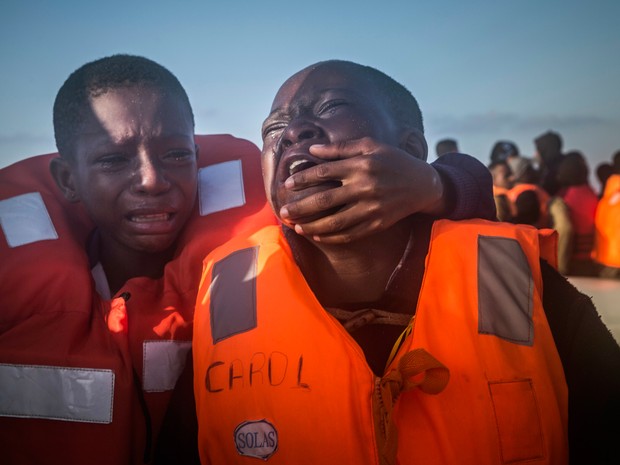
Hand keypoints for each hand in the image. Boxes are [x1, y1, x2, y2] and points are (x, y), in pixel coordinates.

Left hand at [279, 137, 445, 243]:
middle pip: (324, 201)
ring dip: (312, 226)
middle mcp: (364, 188)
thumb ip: (340, 148)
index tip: (287, 186)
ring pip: (334, 222)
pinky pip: (349, 234)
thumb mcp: (370, 146)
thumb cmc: (393, 161)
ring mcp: (371, 209)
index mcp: (360, 166)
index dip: (303, 179)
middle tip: (283, 213)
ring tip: (296, 227)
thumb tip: (312, 149)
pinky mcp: (377, 224)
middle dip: (300, 208)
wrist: (422, 184)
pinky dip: (331, 237)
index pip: (323, 173)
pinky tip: (317, 235)